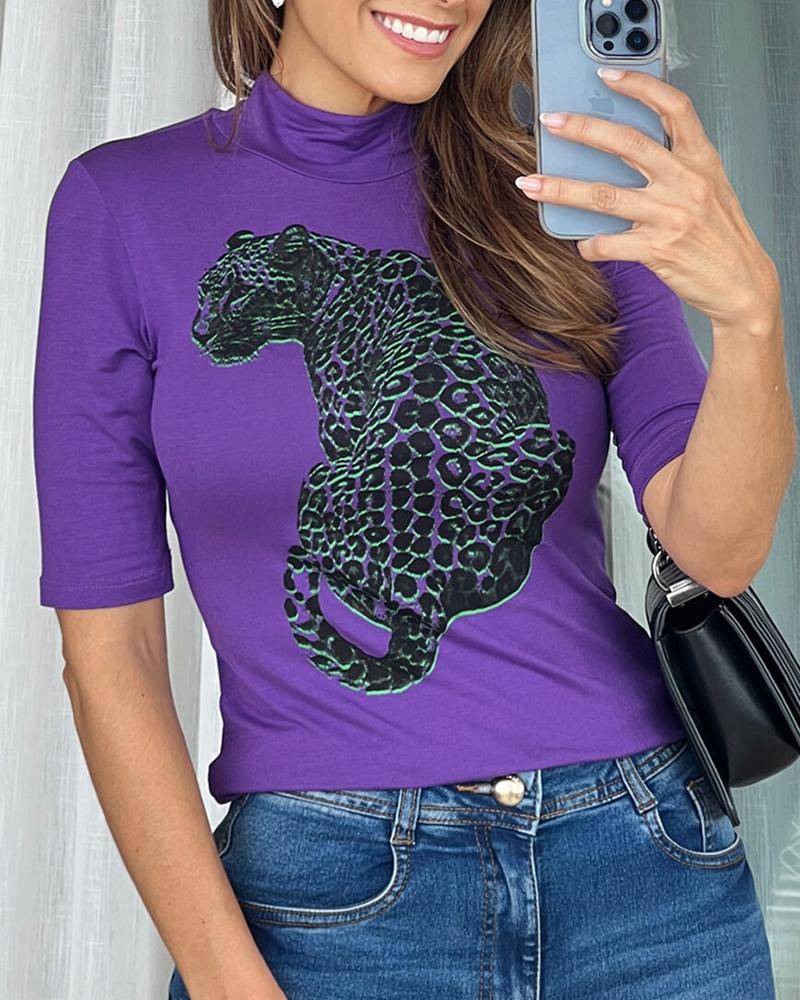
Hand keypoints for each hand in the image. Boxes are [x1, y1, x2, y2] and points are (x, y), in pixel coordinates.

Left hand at [515, 67, 780, 330]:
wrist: (741, 282)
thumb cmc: (719, 234)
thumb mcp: (708, 186)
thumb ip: (674, 165)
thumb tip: (619, 152)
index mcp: (700, 159)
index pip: (673, 108)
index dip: (640, 87)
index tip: (607, 77)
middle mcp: (685, 182)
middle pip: (627, 144)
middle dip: (584, 130)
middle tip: (551, 123)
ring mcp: (670, 216)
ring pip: (604, 196)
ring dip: (561, 189)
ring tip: (530, 184)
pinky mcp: (658, 250)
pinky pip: (608, 244)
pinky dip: (589, 245)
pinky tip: (583, 244)